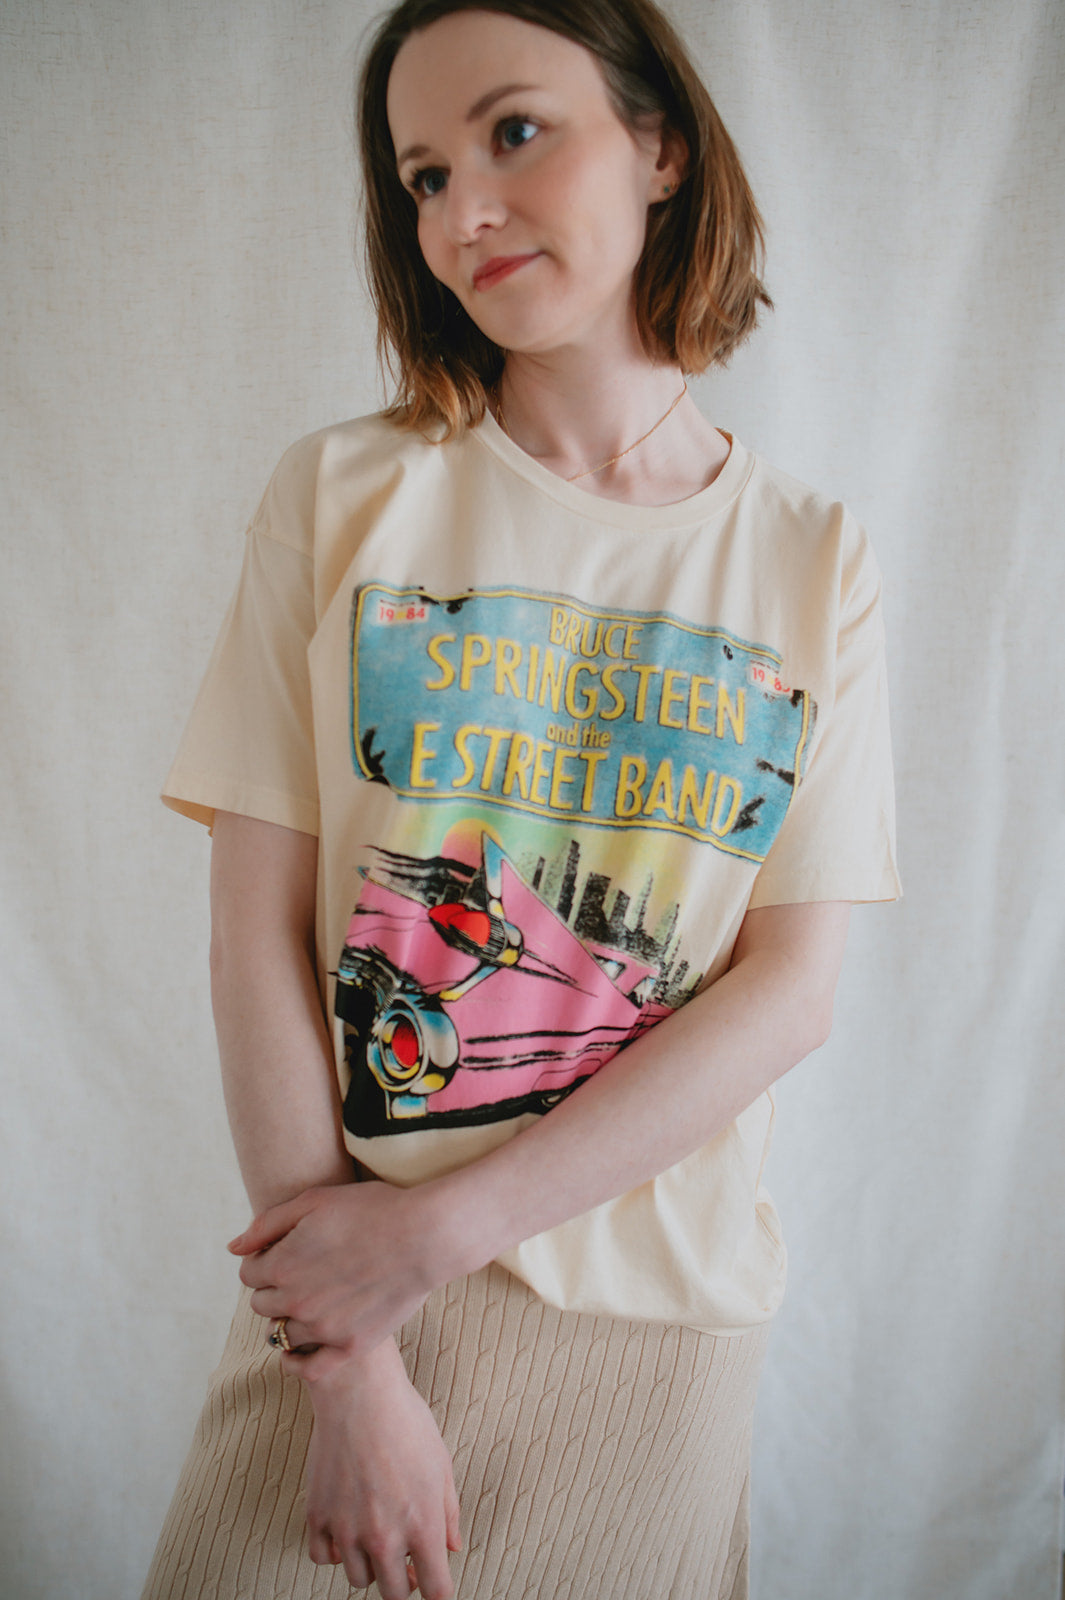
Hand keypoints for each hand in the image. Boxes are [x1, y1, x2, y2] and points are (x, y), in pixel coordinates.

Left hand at [228, 1180, 465, 1377]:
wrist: (425, 1235)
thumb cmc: (371, 1209)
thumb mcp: (314, 1201)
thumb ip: (267, 1224)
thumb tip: (234, 1248)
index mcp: (282, 1264)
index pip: (249, 1273)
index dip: (263, 1259)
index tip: (283, 1252)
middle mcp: (296, 1301)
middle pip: (262, 1304)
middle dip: (273, 1287)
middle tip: (300, 1273)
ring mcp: (322, 1329)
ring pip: (282, 1334)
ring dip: (289, 1318)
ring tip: (312, 1300)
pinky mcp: (350, 1346)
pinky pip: (309, 1369)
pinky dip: (298, 1362)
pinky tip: (302, 1348)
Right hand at [304, 1340, 460, 1599]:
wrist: (359, 1392)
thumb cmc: (405, 1420)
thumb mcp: (442, 1464)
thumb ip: (449, 1512)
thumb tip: (451, 1546)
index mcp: (422, 1524)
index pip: (436, 1590)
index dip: (438, 1592)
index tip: (435, 1585)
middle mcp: (384, 1535)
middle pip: (395, 1593)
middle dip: (405, 1582)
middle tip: (407, 1565)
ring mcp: (347, 1529)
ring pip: (359, 1579)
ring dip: (371, 1566)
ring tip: (376, 1537)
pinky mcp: (318, 1516)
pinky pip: (323, 1557)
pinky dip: (334, 1551)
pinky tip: (346, 1530)